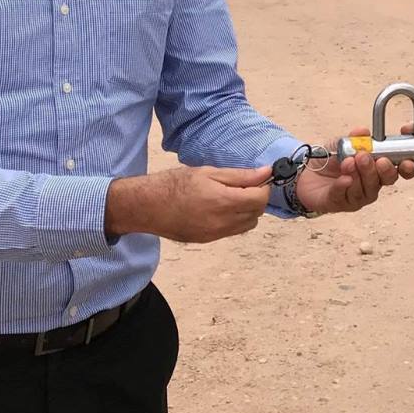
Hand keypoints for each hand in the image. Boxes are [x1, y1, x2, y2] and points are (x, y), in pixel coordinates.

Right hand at [106, 164, 272, 242]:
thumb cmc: (175, 184)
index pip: (260, 199)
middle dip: (256, 199)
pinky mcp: (208, 240)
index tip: (257, 179)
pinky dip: (234, 220)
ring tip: (230, 197)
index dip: (262, 187)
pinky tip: (220, 208)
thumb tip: (266, 172)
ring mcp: (215, 234)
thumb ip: (240, 175)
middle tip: (243, 186)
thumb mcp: (208, 172)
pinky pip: (232, 231)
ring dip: (247, 211)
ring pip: (247, 225)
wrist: (147, 206)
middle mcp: (222, 222)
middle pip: (256, 213)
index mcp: (224, 202)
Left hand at [293, 129, 398, 214]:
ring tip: (348, 162)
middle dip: (373, 170)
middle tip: (364, 157)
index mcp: (376, 171)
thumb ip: (355, 139)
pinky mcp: (339, 204)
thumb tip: (362, 131)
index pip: (392, 173)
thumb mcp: (343, 144)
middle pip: (379, 183)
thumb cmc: (331, 160)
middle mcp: (369, 186)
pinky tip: (343, 179)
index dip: (397, 169)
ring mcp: (356, 198)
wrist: (307, 172)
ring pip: (362, 191)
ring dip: (356, 176)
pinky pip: (343, 196)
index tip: (388, 159)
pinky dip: (343, 186)